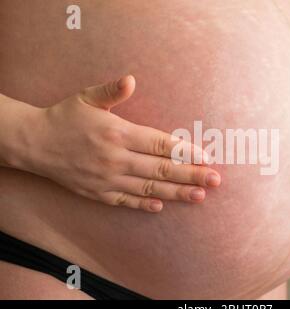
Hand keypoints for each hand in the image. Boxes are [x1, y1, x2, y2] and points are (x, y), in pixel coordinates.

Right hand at [26, 75, 220, 211]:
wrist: (32, 143)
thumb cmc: (64, 117)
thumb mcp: (86, 97)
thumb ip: (111, 91)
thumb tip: (131, 79)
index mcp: (117, 133)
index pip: (159, 144)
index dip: (185, 151)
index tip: (206, 158)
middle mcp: (115, 158)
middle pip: (161, 169)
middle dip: (191, 175)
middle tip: (215, 181)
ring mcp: (107, 179)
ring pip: (149, 188)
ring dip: (176, 192)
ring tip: (199, 196)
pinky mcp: (98, 193)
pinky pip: (126, 201)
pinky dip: (144, 203)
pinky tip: (162, 205)